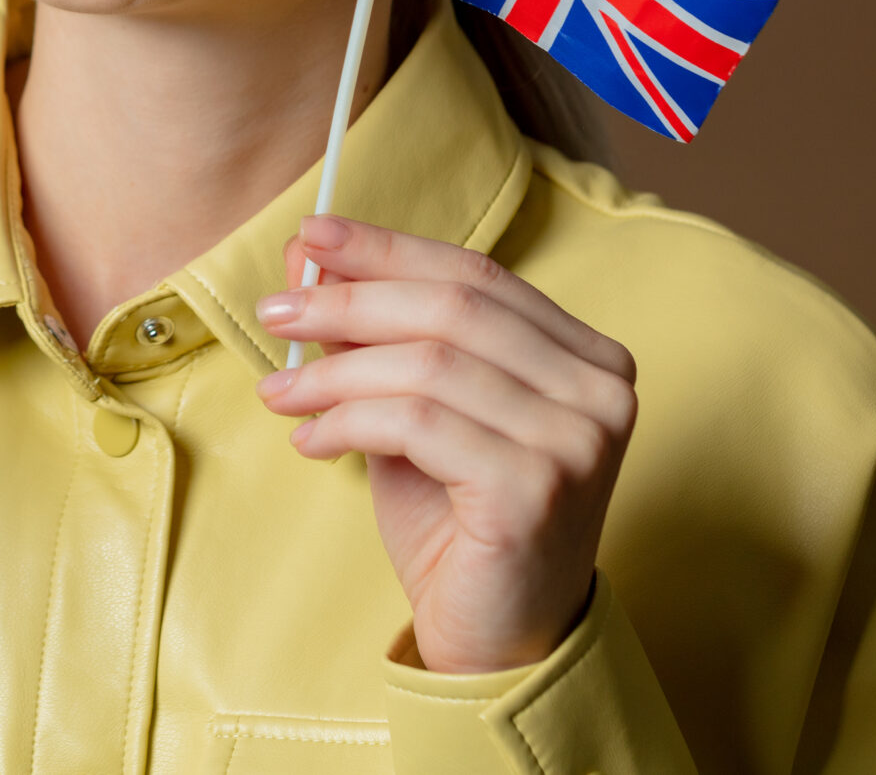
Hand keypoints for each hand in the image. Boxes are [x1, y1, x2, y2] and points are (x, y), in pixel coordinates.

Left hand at [255, 215, 636, 673]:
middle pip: (452, 308)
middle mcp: (600, 390)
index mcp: (587, 355)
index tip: (310, 236)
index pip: (476, 275)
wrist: (496, 639)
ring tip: (280, 394)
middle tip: (276, 311)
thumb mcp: (417, 410)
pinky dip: (349, 421)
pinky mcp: (535, 489)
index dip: (387, 248)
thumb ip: (381, 337)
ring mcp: (576, 440)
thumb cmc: (459, 521)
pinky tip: (311, 442)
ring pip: (428, 364)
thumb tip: (309, 260)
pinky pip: (417, 424)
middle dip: (350, 300)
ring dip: (335, 372)